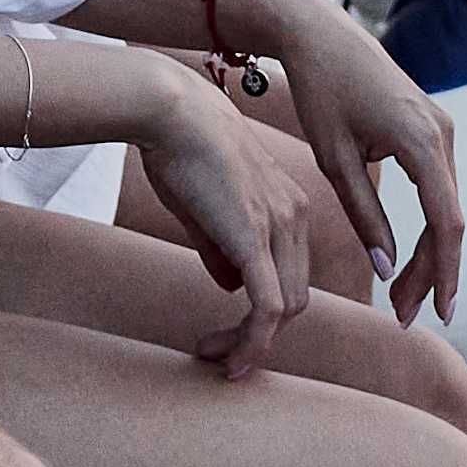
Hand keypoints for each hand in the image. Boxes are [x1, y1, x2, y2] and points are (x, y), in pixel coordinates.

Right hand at [123, 70, 316, 375]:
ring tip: (213, 355)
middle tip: (216, 351)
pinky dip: (253, 339)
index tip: (227, 332)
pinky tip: (229, 357)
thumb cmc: (179, 148)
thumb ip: (221, 248)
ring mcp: (280, 226)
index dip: (263, 312)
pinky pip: (268, 306)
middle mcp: (295, 216)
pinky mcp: (255, 237)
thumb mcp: (205, 207)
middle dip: (259, 334)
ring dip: (251, 342)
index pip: (291, 275)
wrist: (171, 110)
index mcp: (289, 206)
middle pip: (294, 297)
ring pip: (285, 308)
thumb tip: (230, 287)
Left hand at [254, 0, 465, 325]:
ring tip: (403, 297)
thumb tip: (386, 269)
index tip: (435, 314)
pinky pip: (438, 188)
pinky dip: (427, 225)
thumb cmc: (319, 91)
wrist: (320, 32)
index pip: (445, 222)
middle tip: (404, 316)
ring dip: (429, 253)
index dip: (444, 273)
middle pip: (450, 220)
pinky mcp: (431, 128)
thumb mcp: (334, 159)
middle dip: (432, 272)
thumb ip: (364, 215)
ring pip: (446, 206)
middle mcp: (443, 133)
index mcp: (422, 141)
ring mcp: (442, 129)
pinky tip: (412, 257)